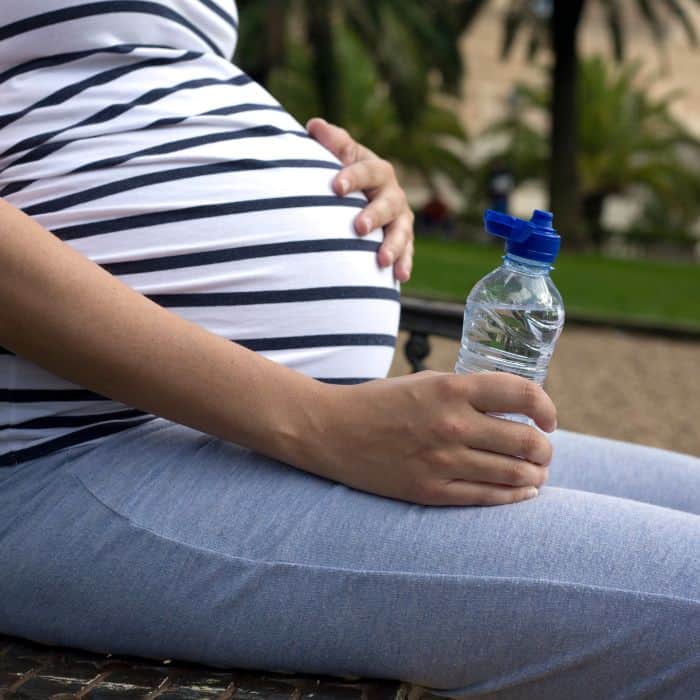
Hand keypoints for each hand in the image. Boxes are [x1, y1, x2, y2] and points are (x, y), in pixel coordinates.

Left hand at [306, 117, 414, 281]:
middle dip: (374, 215)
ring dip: (393, 245)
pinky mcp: (403, 241)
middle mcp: (393, 194)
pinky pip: (407, 252)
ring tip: (380, 260)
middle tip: (358, 227)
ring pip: (401, 231)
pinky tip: (400, 277)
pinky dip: (404, 264)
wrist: (363, 199)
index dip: (352, 176)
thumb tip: (314, 125)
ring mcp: (400, 219)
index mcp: (377, 170)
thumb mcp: (339, 157)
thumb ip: (331, 143)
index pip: (366, 170)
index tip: (335, 186)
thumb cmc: (345, 176)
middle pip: (388, 203)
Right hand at [311, 371, 556, 506]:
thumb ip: (468, 390)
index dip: (547, 407)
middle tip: (544, 450)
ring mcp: (442, 461)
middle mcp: (452, 424)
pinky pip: (487, 498)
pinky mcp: (430, 491)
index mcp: (452, 388)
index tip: (549, 418)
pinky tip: (523, 491)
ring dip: (535, 473)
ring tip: (537, 472)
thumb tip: (512, 405)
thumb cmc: (380, 401)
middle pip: (526, 439)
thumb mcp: (425, 380)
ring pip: (513, 473)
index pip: (522, 394)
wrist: (333, 431)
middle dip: (545, 448)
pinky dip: (515, 496)